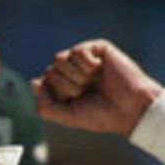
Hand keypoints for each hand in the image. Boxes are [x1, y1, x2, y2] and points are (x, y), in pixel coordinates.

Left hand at [30, 39, 162, 134]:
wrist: (130, 110)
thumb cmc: (102, 115)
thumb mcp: (68, 116)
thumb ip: (46, 105)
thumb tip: (33, 82)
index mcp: (64, 85)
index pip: (43, 82)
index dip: (58, 95)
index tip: (76, 103)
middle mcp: (72, 70)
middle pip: (50, 71)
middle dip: (68, 87)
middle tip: (88, 92)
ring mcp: (84, 58)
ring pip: (60, 59)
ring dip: (77, 76)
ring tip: (94, 81)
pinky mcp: (97, 48)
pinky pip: (78, 51)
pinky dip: (88, 65)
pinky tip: (100, 69)